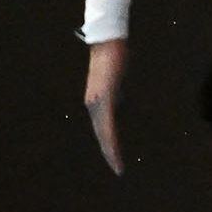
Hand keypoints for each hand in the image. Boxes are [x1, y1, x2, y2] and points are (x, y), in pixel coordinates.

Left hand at [84, 39, 127, 174]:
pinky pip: (107, 122)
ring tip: (117, 164)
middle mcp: (93, 105)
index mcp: (96, 102)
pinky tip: (115, 147)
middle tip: (118, 169)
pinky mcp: (103, 99)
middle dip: (110, 153)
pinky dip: (111, 137)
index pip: (102, 127)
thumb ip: (115, 92)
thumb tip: (118, 101)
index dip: (109, 144)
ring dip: (110, 150)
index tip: (116, 157)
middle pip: (101, 134)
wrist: (108, 42)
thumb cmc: (114, 57)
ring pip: (103, 132)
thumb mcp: (116, 79)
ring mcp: (97, 103)